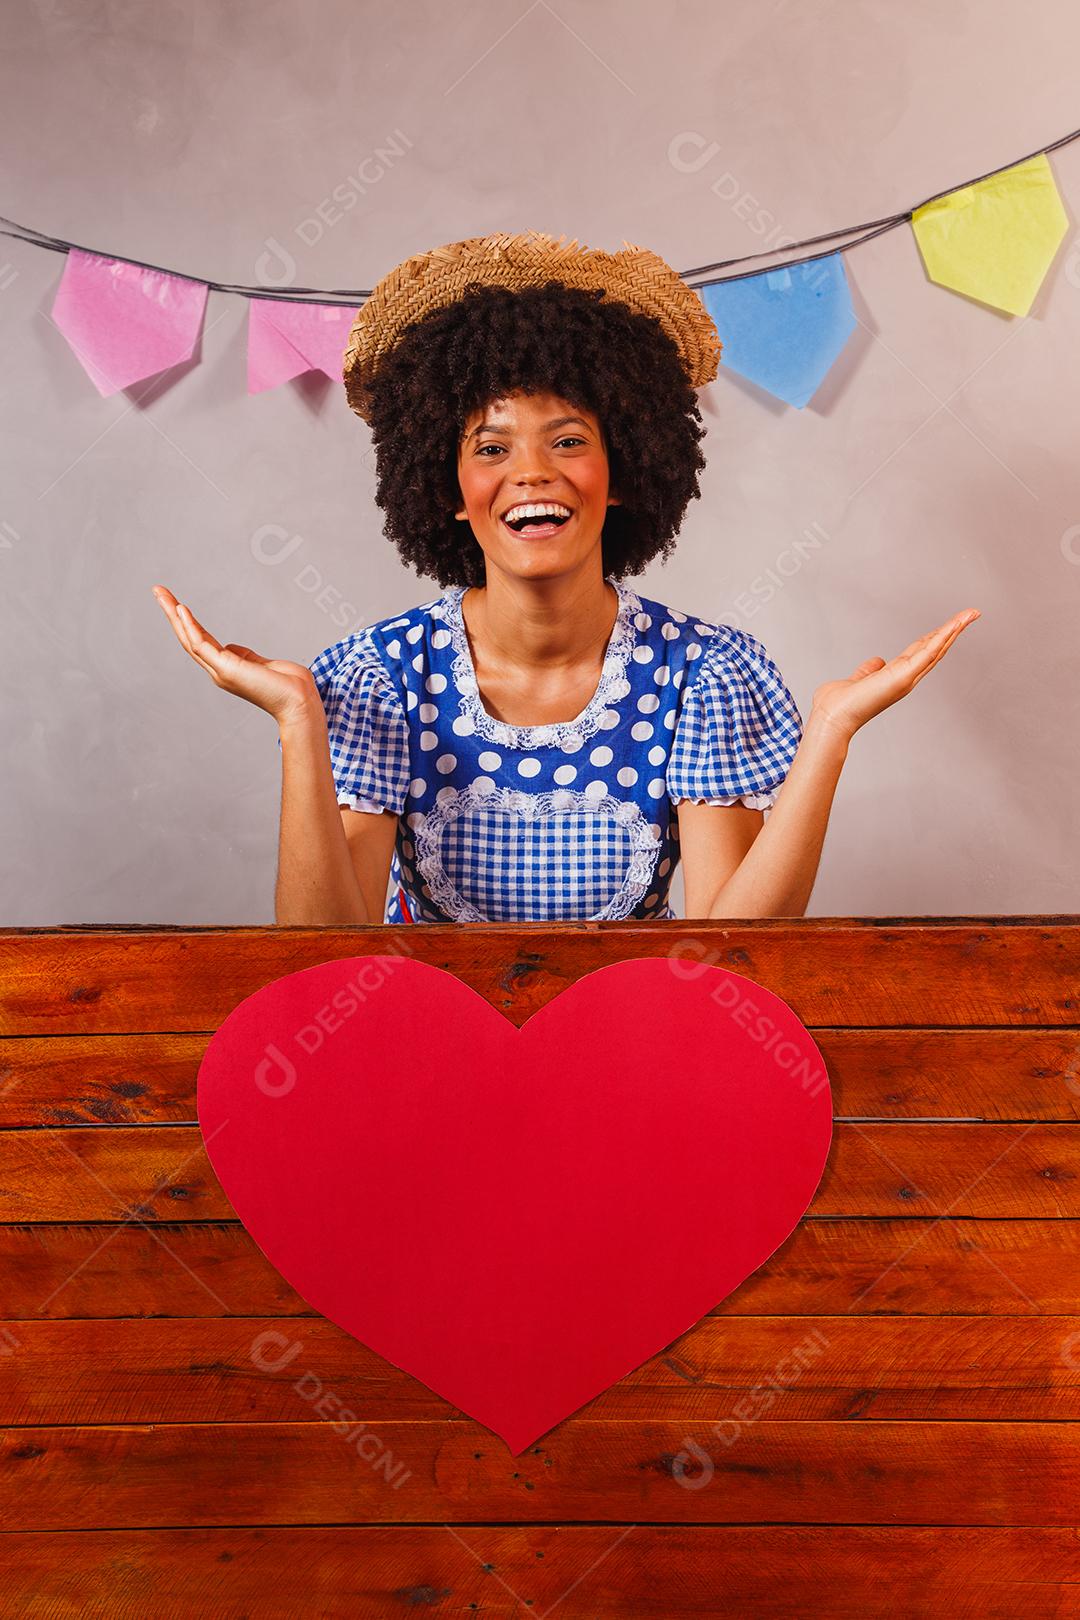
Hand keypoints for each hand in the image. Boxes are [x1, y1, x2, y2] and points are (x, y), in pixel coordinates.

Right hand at [152, 585, 319, 725]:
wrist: (300, 703)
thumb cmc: (289, 686)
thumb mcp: (264, 664)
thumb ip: (245, 656)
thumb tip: (231, 648)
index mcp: (227, 668)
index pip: (201, 640)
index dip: (188, 622)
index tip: (177, 603)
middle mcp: (219, 670)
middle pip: (188, 637)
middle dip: (172, 613)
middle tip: (158, 591)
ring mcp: (220, 670)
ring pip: (189, 639)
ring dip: (174, 614)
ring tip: (161, 593)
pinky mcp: (226, 669)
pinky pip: (200, 644)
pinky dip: (190, 626)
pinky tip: (181, 610)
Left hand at [810, 608, 980, 743]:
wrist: (832, 717)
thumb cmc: (840, 705)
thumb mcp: (857, 679)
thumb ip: (868, 670)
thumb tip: (876, 661)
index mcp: (896, 676)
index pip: (921, 652)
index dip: (936, 637)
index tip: (950, 624)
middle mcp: (906, 678)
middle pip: (935, 649)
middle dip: (954, 631)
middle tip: (971, 614)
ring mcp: (907, 677)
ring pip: (937, 648)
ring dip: (955, 629)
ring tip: (971, 614)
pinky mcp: (904, 675)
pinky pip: (928, 652)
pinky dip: (943, 637)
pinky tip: (955, 625)